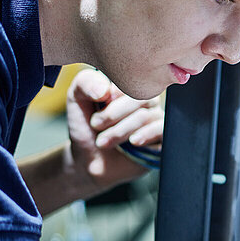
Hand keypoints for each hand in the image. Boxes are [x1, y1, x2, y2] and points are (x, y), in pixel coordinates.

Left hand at [67, 68, 163, 191]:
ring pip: (146, 116)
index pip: (131, 80)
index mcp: (128, 86)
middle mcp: (144, 101)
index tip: (97, 106)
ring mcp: (155, 119)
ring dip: (120, 131)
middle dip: (113, 114)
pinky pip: (163, 130)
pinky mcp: (162, 138)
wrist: (89, 160)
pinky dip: (146, 134)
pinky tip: (133, 142)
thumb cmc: (85, 128)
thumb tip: (106, 89)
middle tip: (96, 125)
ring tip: (103, 142)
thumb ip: (86, 83)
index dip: (113, 94)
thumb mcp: (76, 100)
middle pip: (140, 99)